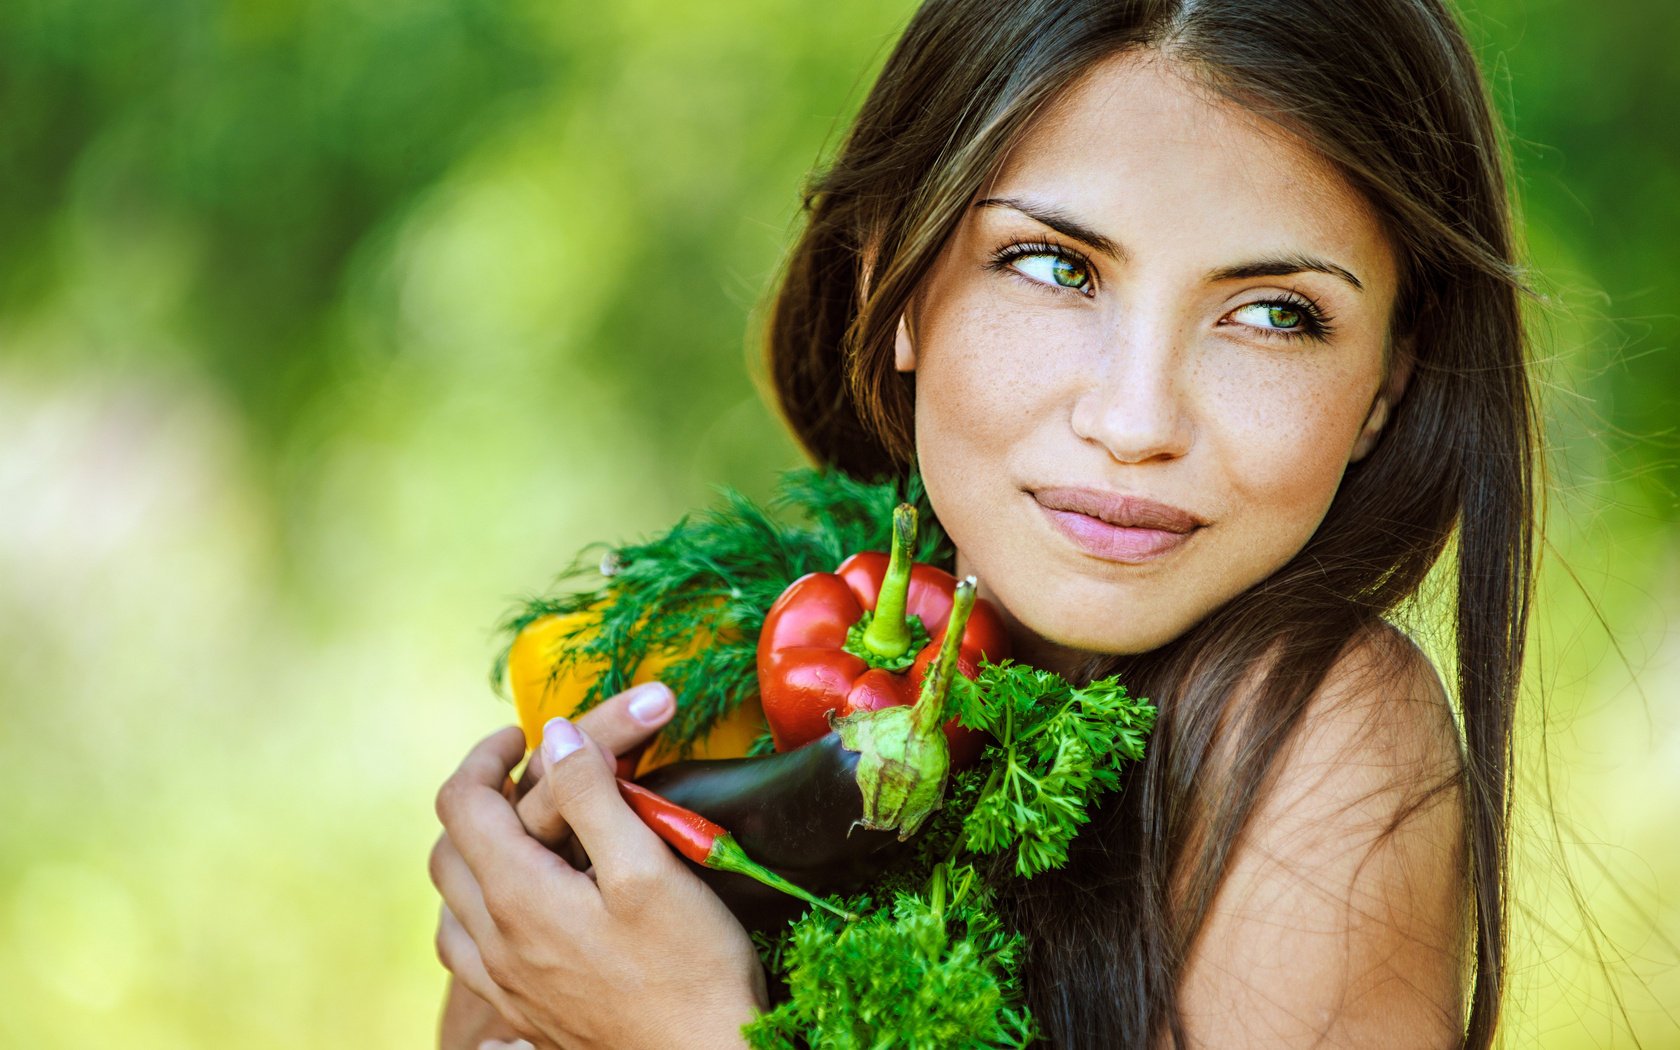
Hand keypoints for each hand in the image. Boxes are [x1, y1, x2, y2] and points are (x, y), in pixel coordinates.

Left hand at [431, 684, 766, 1048]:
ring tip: (517, 836)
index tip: (525, 735)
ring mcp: (507, 986)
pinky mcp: (528, 1015)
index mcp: (518, 897)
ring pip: (452, 908)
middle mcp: (495, 944)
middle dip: (476, 799)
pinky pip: (471, 956)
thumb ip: (594, 795)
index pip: (461, 804)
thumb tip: (555, 735)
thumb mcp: (649, 866)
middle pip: (447, 852)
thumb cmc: (689, 968)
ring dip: (472, 858)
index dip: (485, 755)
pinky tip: (519, 914)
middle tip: (523, 775)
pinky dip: (481, 914)